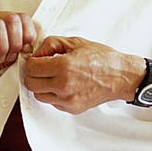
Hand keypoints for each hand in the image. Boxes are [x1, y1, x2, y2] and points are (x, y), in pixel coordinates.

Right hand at [0, 10, 37, 73]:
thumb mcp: (5, 56)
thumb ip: (17, 51)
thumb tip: (30, 50)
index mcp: (3, 19)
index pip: (23, 17)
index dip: (28, 33)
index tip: (25, 50)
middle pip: (12, 19)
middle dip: (16, 41)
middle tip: (11, 55)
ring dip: (3, 46)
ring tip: (0, 57)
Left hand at [24, 36, 145, 113]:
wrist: (120, 76)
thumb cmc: (102, 59)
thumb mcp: (75, 42)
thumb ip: (51, 44)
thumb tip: (37, 53)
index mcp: (63, 66)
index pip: (31, 68)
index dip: (32, 61)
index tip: (38, 60)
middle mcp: (64, 85)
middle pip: (31, 84)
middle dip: (33, 75)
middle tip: (41, 69)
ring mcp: (67, 99)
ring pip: (39, 96)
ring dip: (41, 86)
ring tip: (52, 78)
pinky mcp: (72, 108)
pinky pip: (52, 102)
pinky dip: (53, 94)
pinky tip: (63, 85)